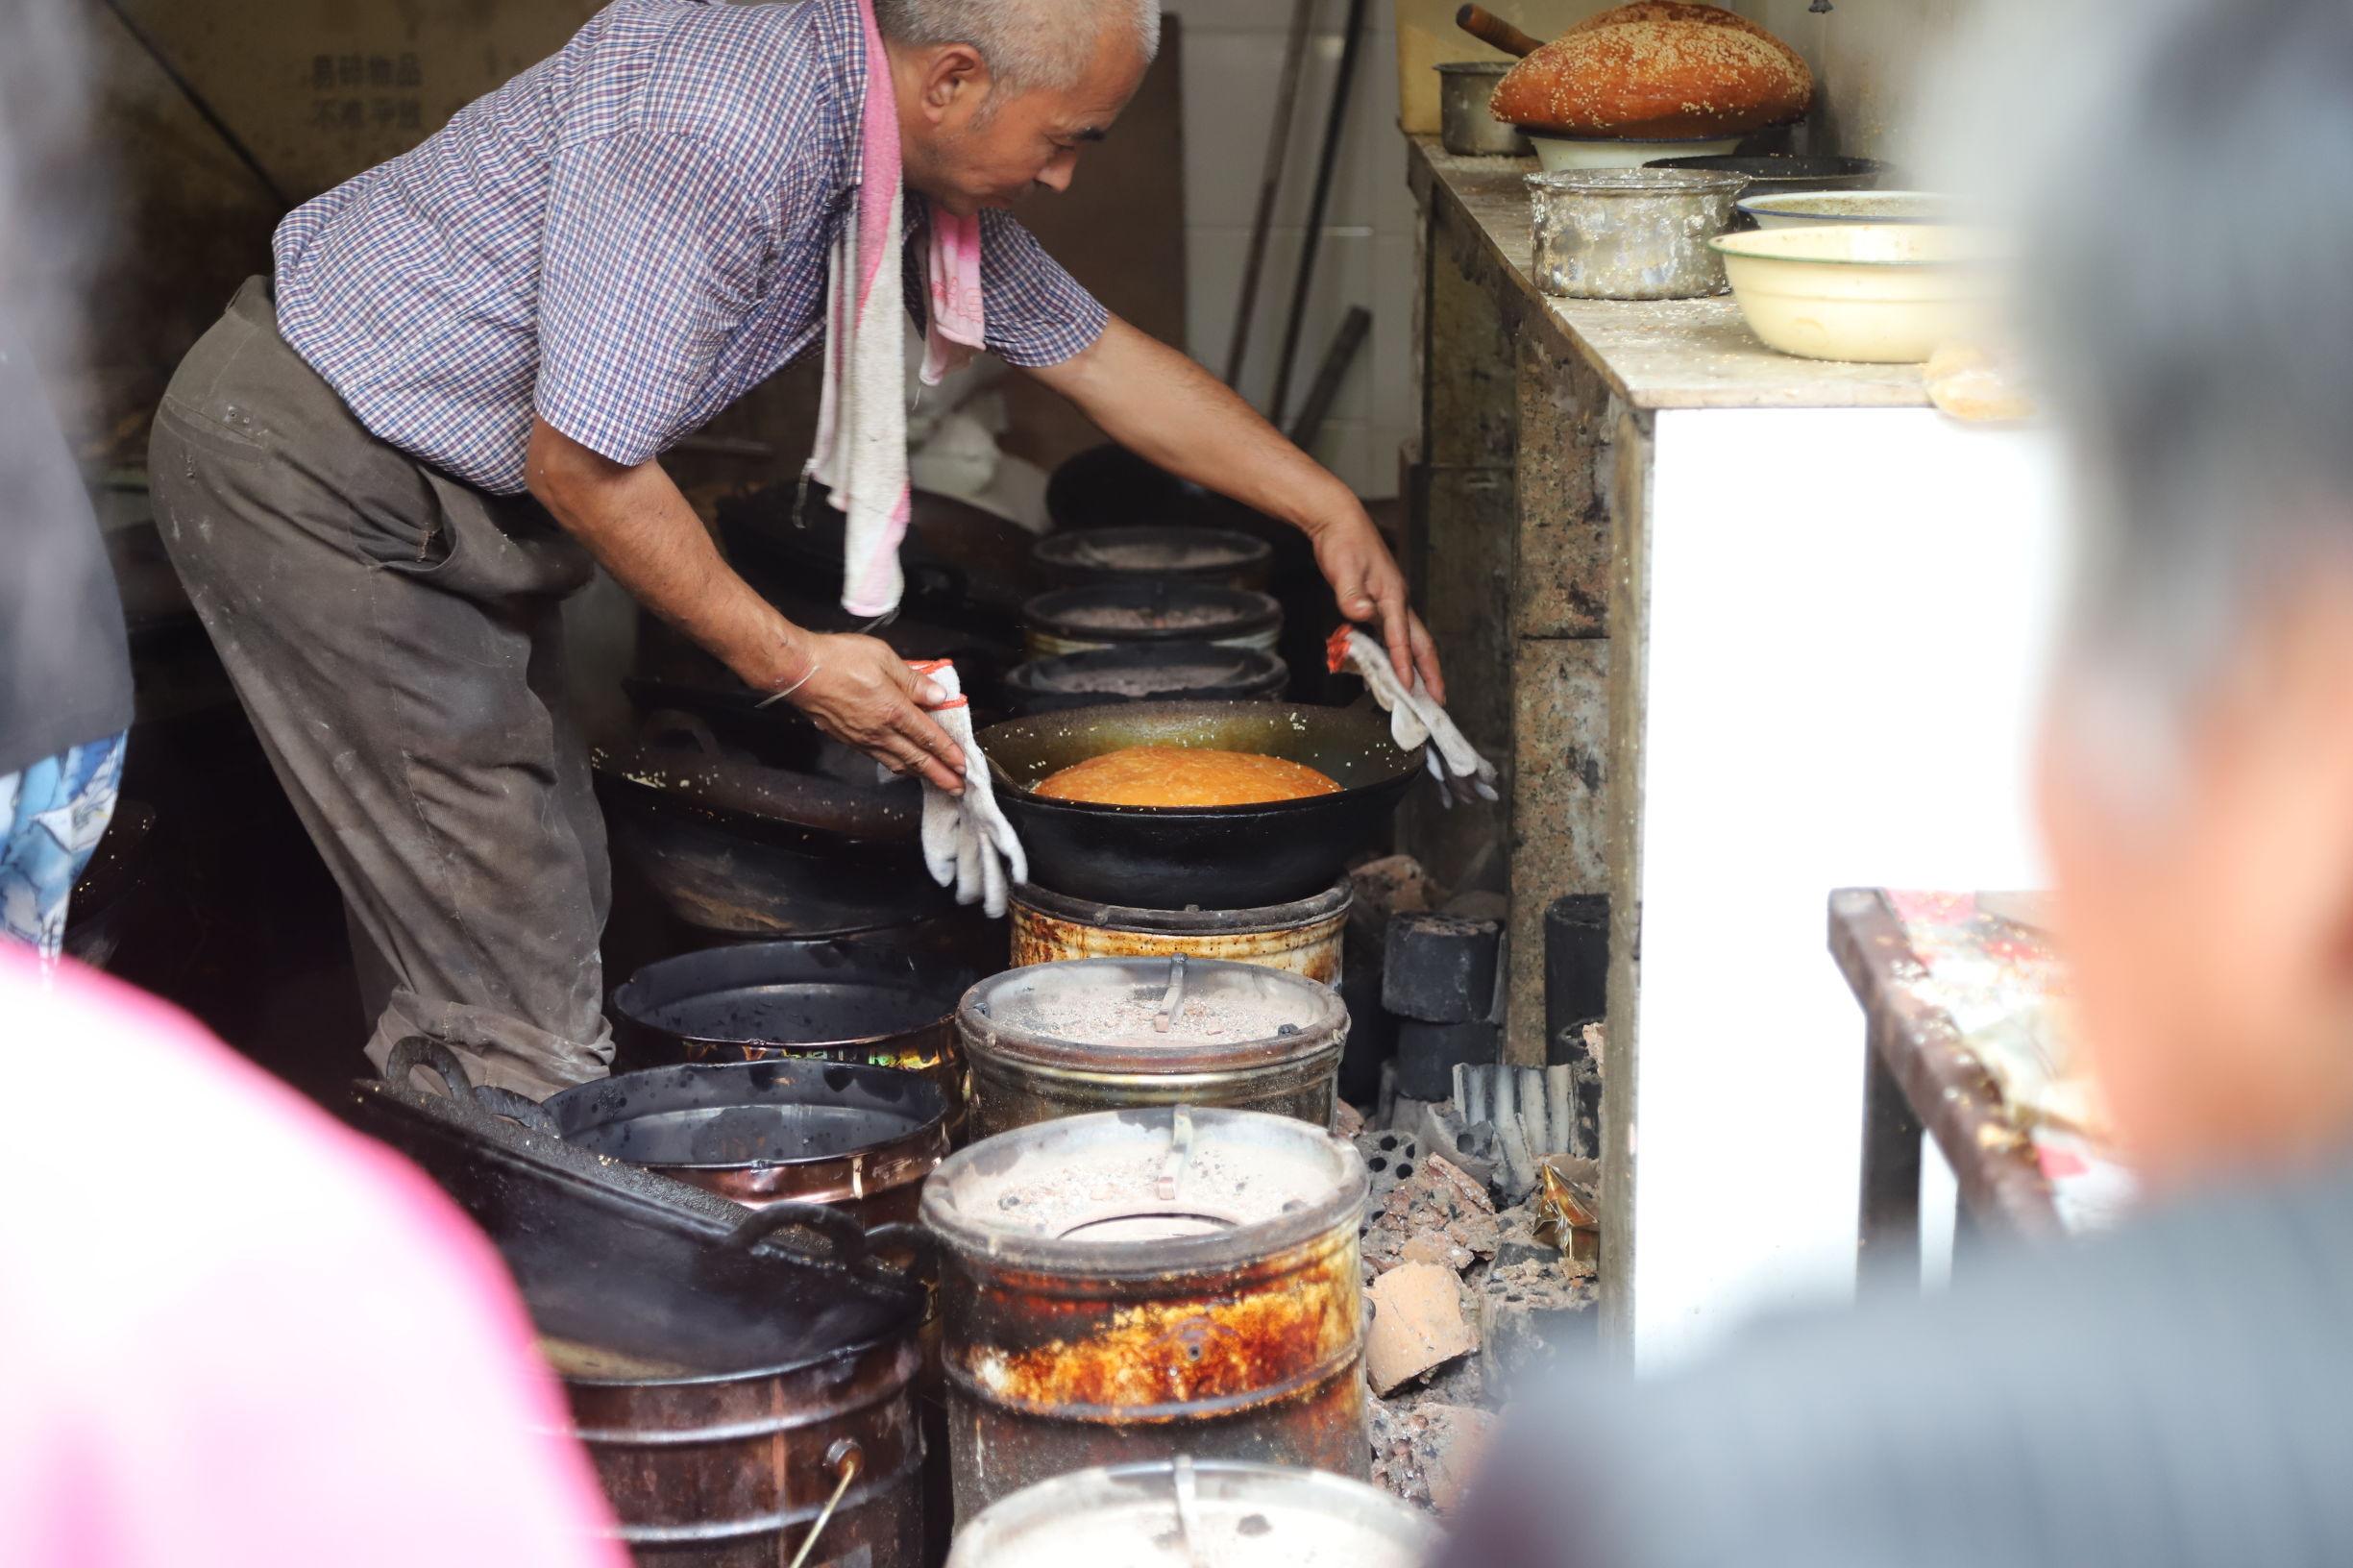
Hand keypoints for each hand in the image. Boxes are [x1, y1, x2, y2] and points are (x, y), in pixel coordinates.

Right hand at [780, 634, 965, 792]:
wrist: (798, 671)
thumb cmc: (837, 659)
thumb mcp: (884, 658)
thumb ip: (913, 679)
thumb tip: (937, 695)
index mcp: (893, 709)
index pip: (929, 736)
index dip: (948, 752)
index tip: (963, 764)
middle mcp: (880, 730)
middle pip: (918, 759)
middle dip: (941, 776)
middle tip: (957, 788)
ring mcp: (863, 738)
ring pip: (898, 763)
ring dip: (920, 775)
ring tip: (936, 782)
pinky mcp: (849, 739)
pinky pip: (880, 758)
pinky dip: (898, 766)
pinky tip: (903, 766)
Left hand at [1311, 505, 1444, 703]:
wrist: (1339, 521)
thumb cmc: (1343, 542)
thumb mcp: (1344, 568)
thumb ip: (1352, 594)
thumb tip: (1361, 613)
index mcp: (1392, 596)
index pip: (1402, 638)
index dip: (1405, 665)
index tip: (1408, 688)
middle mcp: (1397, 602)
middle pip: (1420, 644)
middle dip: (1430, 673)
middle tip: (1437, 700)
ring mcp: (1391, 602)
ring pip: (1410, 641)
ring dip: (1417, 667)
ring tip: (1421, 692)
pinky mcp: (1380, 602)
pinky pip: (1394, 635)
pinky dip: (1397, 654)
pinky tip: (1390, 667)